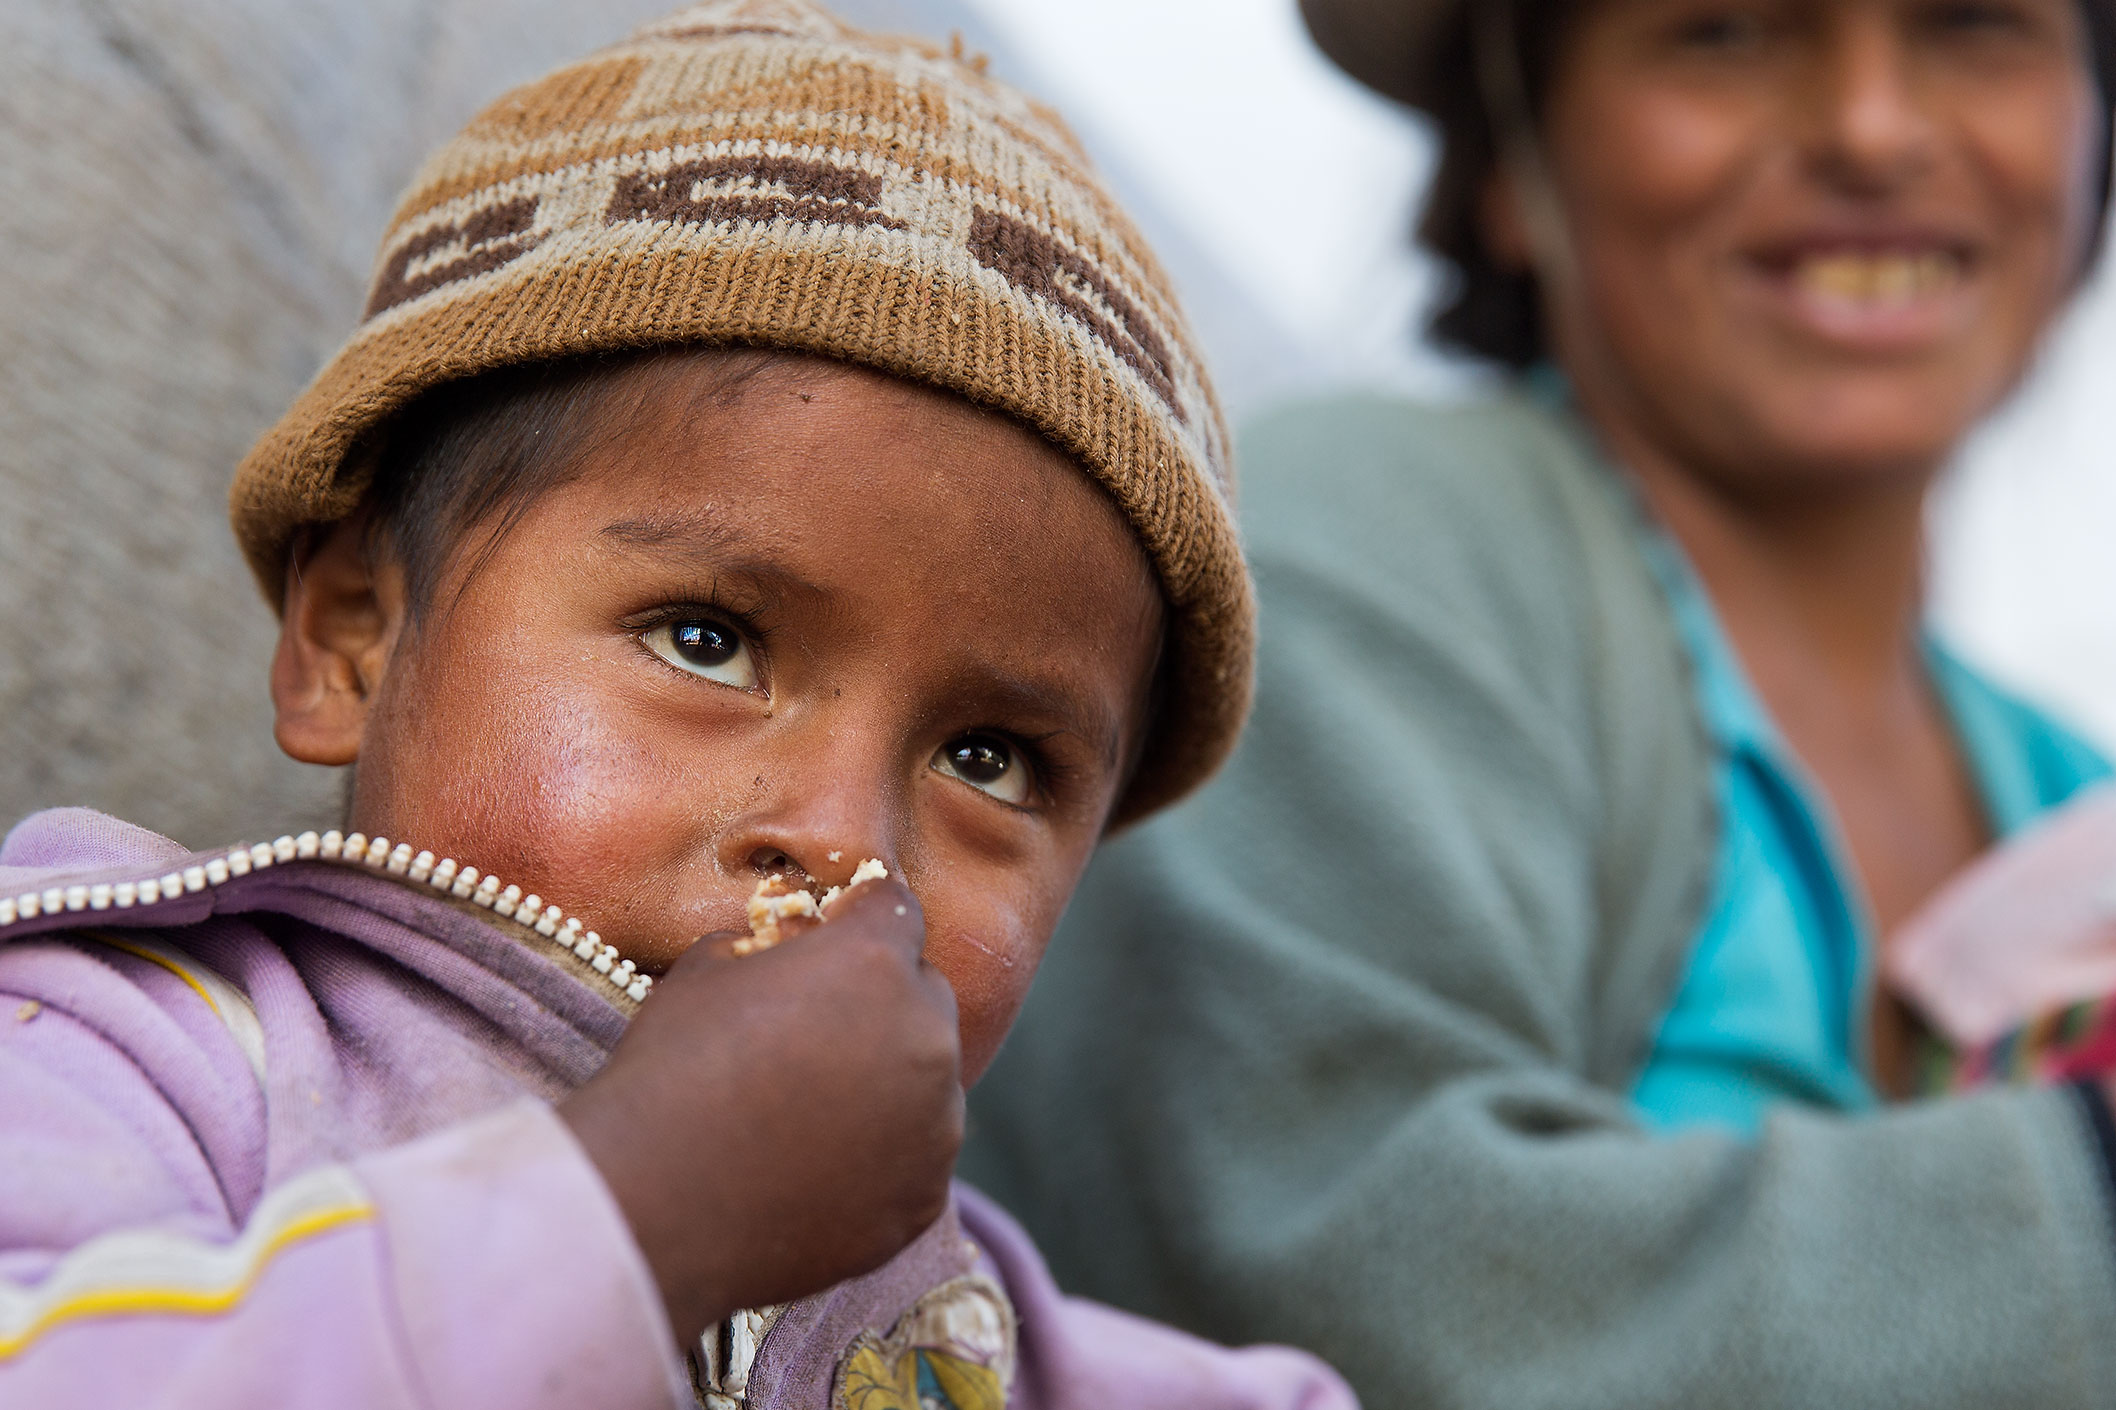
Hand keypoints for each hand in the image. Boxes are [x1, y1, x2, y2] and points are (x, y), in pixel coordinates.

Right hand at [558, 879, 962, 1342]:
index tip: (834, 937)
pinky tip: (818, 1170)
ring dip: (889, 1082)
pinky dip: (884, 1156)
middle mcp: (926, 1035)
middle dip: (881, 1001)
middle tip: (815, 1034)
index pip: (895, 910)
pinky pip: (919, 1156)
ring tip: (810, 1113)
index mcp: (874, 962)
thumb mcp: (705, 971)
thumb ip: (767, 943)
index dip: (860, 919)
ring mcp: (935, 1122)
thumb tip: (787, 949)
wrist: (651, 1208)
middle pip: (924, 995)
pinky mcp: (926, 1195)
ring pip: (929, 1080)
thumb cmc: (670, 1074)